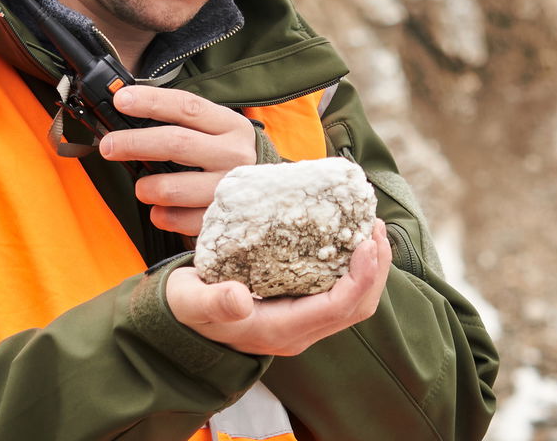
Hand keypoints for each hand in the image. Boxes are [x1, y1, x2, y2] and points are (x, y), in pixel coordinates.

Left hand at [99, 85, 256, 234]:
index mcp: (231, 126)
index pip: (187, 107)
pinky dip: (162, 216)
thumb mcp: (217, 131)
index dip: (152, 102)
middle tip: (109, 146)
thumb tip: (129, 110)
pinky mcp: (224, 219)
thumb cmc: (229, 157)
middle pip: (175, 143)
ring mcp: (231, 188)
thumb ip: (182, 122)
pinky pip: (180, 220)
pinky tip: (160, 210)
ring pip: (173, 187)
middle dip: (134, 143)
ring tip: (141, 188)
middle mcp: (234, 155)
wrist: (274, 195)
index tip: (121, 100)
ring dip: (146, 187)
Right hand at [166, 219, 391, 354]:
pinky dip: (355, 266)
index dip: (362, 277)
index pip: (339, 309)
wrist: (180, 321)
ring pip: (355, 301)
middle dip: (376, 268)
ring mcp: (304, 322)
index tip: (366, 241)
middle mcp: (300, 331)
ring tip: (370, 227)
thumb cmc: (185, 308)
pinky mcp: (302, 309)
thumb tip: (238, 299)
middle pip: (358, 307)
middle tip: (374, 225)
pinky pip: (341, 292)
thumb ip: (212, 302)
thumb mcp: (190, 302)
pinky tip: (350, 237)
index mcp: (280, 330)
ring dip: (370, 266)